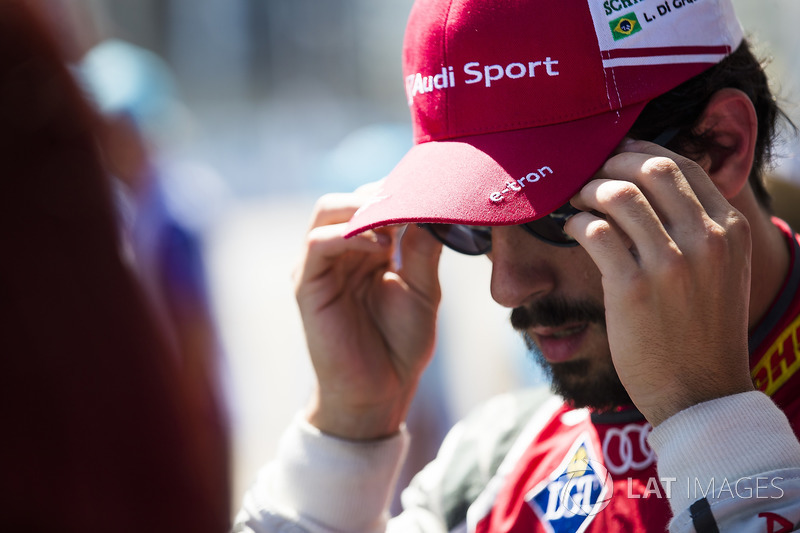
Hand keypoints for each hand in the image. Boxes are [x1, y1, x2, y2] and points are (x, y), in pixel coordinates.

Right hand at [293, 183, 442, 438]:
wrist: (380, 391)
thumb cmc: (400, 344)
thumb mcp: (421, 288)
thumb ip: (421, 249)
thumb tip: (433, 208)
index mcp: (364, 248)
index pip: (372, 201)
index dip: (398, 192)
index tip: (430, 191)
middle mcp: (338, 251)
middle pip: (347, 198)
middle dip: (380, 194)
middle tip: (414, 201)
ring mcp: (319, 265)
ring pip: (328, 210)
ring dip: (363, 208)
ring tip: (396, 220)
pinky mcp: (306, 284)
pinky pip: (318, 243)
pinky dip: (349, 234)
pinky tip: (379, 246)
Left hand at [566, 139, 754, 425]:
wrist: (700, 391)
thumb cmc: (702, 330)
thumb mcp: (722, 270)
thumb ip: (699, 227)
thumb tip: (652, 187)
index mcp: (730, 230)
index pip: (683, 166)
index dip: (641, 153)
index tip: (616, 157)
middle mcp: (705, 239)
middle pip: (650, 171)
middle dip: (611, 163)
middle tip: (589, 172)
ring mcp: (670, 264)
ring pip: (619, 195)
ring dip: (588, 189)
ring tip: (576, 198)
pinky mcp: (632, 288)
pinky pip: (595, 231)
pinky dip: (576, 221)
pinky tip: (571, 226)